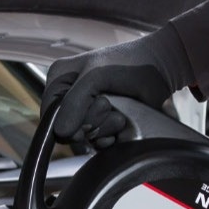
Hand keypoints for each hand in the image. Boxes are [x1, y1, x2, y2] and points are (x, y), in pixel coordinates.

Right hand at [42, 26, 192, 148]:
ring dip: (104, 127)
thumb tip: (60, 132)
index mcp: (60, 80)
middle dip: (90, 121)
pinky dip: (111, 136)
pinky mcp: (102, 125)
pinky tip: (121, 122)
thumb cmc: (127, 64)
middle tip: (107, 104)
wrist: (159, 69)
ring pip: (84, 138)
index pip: (48, 114)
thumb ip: (74, 103)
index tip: (85, 110)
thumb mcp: (95, 76)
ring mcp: (87, 112)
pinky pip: (98, 144)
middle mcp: (70, 97)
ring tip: (118, 109)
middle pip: (66, 130)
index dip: (64, 120)